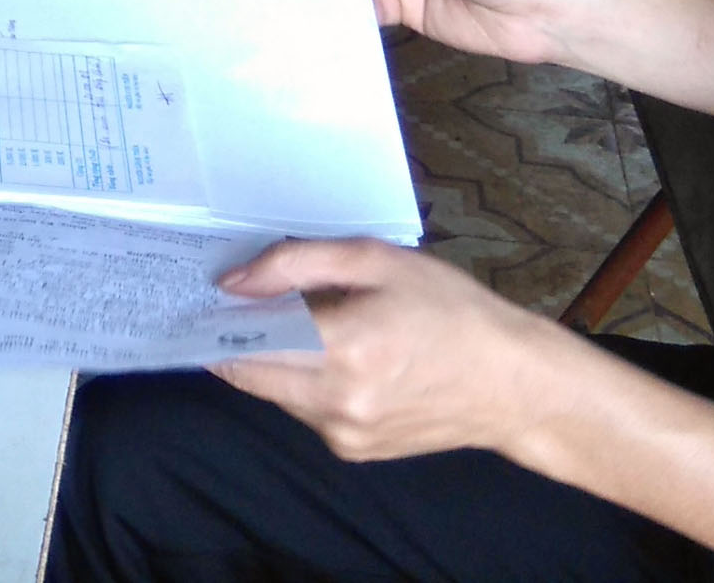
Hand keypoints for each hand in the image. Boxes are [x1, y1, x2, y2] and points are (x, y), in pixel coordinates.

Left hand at [212, 237, 577, 460]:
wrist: (514, 385)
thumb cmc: (453, 311)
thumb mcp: (378, 262)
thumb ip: (296, 265)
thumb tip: (232, 282)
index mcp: (343, 348)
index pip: (243, 345)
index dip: (214, 321)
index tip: (199, 297)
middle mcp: (336, 401)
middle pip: (249, 374)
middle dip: (239, 339)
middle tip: (245, 303)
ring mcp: (344, 434)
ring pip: (275, 393)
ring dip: (276, 361)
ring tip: (313, 325)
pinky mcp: (353, 452)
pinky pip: (305, 411)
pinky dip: (306, 383)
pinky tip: (341, 358)